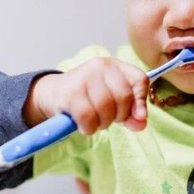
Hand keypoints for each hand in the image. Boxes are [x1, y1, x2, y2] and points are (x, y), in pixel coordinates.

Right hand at [25, 58, 149, 134]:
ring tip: (93, 120)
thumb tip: (141, 123)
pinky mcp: (70, 93)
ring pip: (106, 109)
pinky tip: (83, 125)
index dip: (141, 101)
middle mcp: (100, 67)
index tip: (137, 116)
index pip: (139, 80)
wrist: (52, 95)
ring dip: (102, 123)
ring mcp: (84, 78)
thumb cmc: (86, 98)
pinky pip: (88, 118)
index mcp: (114, 66)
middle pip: (124, 98)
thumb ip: (130, 112)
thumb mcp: (111, 101)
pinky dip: (89, 128)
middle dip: (118, 116)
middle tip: (107, 119)